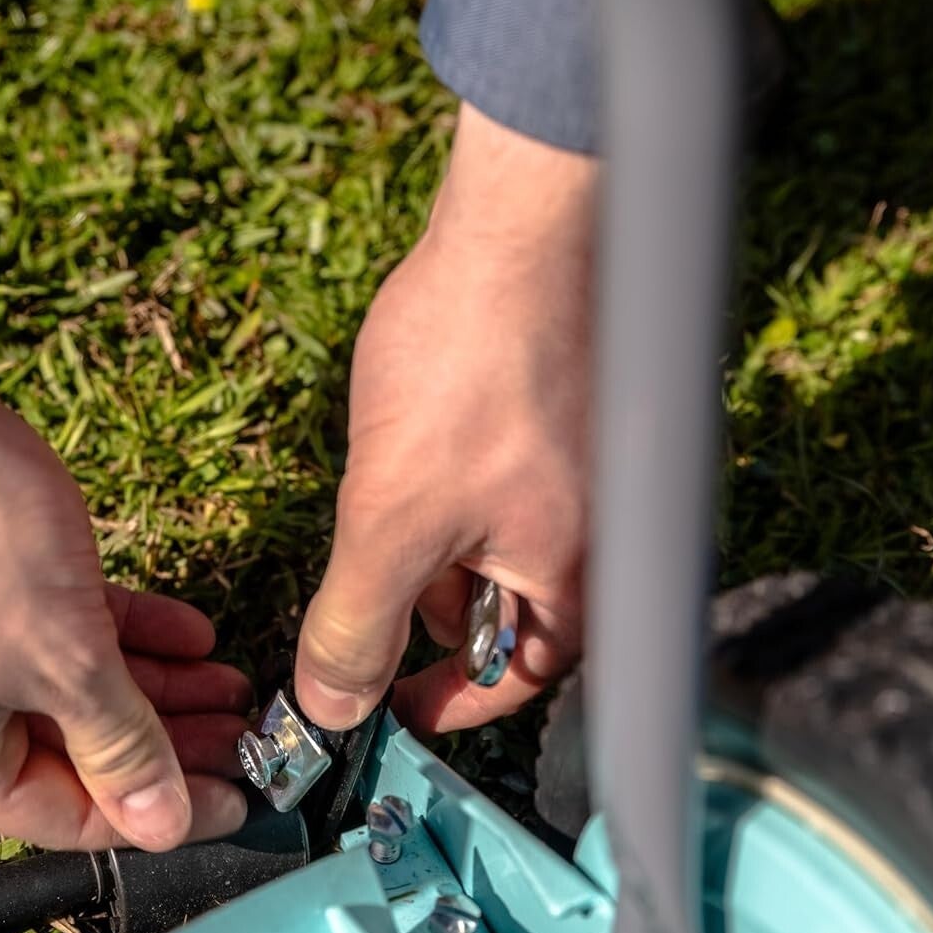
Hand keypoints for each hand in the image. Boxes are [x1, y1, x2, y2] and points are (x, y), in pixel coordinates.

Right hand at [0, 242, 248, 850]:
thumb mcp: (60, 656)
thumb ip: (119, 743)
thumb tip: (164, 825)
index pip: (68, 817)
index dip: (159, 813)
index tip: (238, 799)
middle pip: (75, 750)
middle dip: (168, 743)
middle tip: (251, 737)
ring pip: (72, 683)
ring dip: (157, 685)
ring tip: (236, 683)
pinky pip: (58, 626)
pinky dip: (122, 630)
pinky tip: (192, 631)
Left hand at [295, 104, 595, 734]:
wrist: (518, 222)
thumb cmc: (471, 369)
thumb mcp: (390, 521)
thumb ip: (358, 626)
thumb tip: (330, 711)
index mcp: (579, 579)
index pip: (517, 682)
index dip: (446, 704)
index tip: (386, 706)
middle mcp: (602, 537)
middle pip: (505, 616)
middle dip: (426, 609)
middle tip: (364, 581)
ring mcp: (590, 475)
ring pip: (496, 548)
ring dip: (433, 542)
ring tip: (392, 484)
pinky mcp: (568, 421)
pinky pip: (502, 487)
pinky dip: (451, 489)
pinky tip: (416, 439)